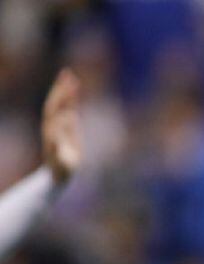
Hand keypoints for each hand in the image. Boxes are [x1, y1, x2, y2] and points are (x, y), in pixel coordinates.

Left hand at [41, 68, 81, 183]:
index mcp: (51, 132)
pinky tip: (75, 87)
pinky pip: (68, 107)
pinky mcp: (65, 124)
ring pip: (60, 102)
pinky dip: (71, 97)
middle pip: (55, 104)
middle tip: (67, 76)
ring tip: (70, 75)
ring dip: (64, 89)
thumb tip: (67, 122)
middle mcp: (52, 125)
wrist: (58, 171)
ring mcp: (58, 123)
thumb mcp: (62, 161)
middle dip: (60, 91)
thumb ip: (61, 144)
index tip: (72, 106)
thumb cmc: (62, 169)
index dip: (62, 107)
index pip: (54, 116)